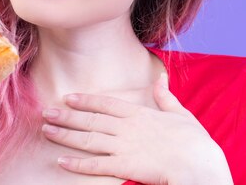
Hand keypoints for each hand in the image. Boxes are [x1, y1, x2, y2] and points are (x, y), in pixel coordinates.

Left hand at [41, 73, 232, 184]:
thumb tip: (161, 79)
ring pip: (87, 139)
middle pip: (90, 120)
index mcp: (139, 114)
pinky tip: (61, 161)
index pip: (106, 104)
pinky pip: (95, 165)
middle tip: (46, 112)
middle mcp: (126, 128)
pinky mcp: (123, 166)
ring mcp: (122, 147)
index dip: (85, 100)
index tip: (69, 97)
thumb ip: (166, 98)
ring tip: (47, 130)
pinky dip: (76, 163)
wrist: (199, 165)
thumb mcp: (181, 114)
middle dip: (67, 116)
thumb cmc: (195, 143)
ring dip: (65, 135)